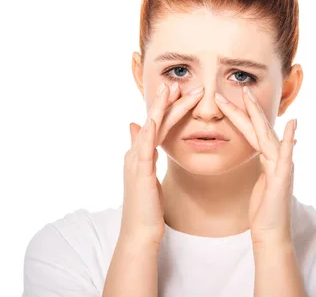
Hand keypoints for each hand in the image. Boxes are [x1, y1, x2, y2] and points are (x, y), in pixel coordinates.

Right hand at [121, 81, 203, 244]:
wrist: (140, 234)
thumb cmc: (148, 209)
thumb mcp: (147, 177)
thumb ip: (145, 154)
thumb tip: (138, 130)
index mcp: (142, 154)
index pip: (158, 125)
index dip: (168, 107)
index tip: (180, 91)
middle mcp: (136, 153)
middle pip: (154, 121)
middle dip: (166, 100)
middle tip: (178, 82)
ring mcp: (135, 162)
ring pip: (150, 128)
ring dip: (160, 107)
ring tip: (170, 89)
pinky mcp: (138, 173)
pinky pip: (144, 148)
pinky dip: (149, 131)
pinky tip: (155, 117)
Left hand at [214, 86, 296, 246]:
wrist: (271, 233)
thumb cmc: (262, 211)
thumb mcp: (256, 183)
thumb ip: (260, 165)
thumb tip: (258, 153)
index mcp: (265, 159)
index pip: (250, 132)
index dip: (239, 115)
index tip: (228, 99)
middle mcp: (275, 159)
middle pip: (258, 128)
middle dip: (247, 108)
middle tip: (238, 87)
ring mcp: (281, 167)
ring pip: (268, 136)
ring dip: (259, 116)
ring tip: (250, 98)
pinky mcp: (283, 178)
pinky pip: (285, 156)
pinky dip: (289, 140)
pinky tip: (293, 123)